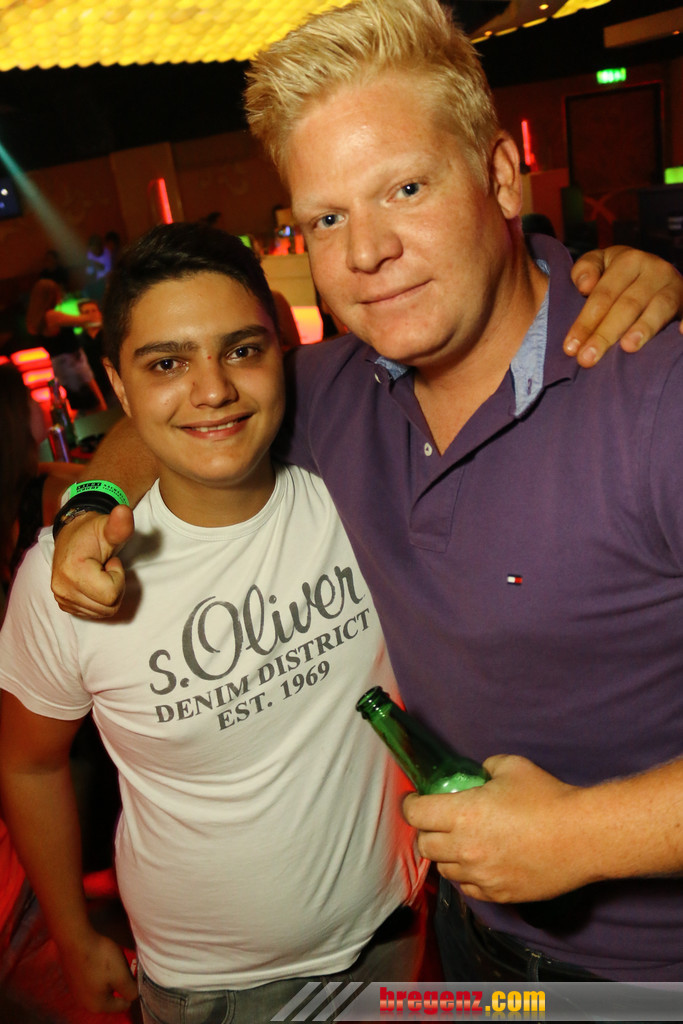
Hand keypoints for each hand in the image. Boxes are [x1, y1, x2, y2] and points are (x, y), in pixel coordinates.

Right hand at [51, 504, 133, 617]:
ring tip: (100, 574)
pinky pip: (94, 614)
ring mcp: (62, 598)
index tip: (110, 561)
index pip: (111, 594)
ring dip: (109, 594)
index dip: (118, 577)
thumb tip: (124, 511)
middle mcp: (62, 589)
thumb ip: (119, 524)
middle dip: (115, 587)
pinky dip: (100, 601)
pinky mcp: (64, 604)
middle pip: (109, 606)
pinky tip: (94, 583)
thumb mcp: (108, 526)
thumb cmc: (93, 532)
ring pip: (103, 612)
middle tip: (106, 568)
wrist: (72, 535)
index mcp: (72, 571)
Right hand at [59, 930, 136, 1012]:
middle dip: (119, 982)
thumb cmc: (100, 958)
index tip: (132, 974)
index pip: (123, 1005)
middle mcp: (85, 1003)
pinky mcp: (73, 979)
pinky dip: (98, 971)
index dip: (131, 989)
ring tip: (112, 960)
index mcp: (98, 1006)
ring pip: (102, 986)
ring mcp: (77, 991)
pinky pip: (92, 979)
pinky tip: (100, 958)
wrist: (75, 940)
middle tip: (123, 965)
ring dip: (110, 975)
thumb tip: (134, 996)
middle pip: (112, 995)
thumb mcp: (121, 975)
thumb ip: (130, 990)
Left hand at [403, 755, 590, 903]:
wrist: (583, 837)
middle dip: (426, 830)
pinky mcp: (499, 894)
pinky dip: (467, 875)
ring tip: (460, 842)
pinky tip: (479, 862)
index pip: (416, 814)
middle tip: (438, 820)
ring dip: (446, 855)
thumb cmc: (547, 797)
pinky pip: (468, 888)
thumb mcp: (511, 767)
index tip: (416, 800)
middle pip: (424, 845)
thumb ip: (486, 768)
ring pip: (444, 869)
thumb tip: (478, 775)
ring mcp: (481, 876)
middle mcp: (465, 849)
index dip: (411, 804)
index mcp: (462, 815)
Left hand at [565, 246, 682, 366]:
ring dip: (643, 329)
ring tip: (627, 348)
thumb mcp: (601, 265)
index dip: (585, 321)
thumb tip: (584, 285)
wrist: (657, 274)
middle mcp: (654, 270)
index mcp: (628, 260)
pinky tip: (680, 335)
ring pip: (658, 308)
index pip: (603, 294)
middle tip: (587, 359)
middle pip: (627, 305)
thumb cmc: (619, 276)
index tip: (570, 348)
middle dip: (605, 334)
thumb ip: (586, 270)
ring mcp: (674, 286)